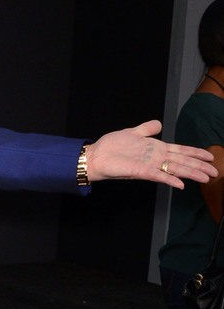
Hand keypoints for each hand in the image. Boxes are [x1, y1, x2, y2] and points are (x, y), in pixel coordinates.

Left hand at [84, 120, 216, 188]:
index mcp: (156, 149)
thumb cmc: (112, 146)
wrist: (96, 156)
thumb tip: (158, 124)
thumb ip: (147, 128)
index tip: (210, 156)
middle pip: (182, 162)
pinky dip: (169, 179)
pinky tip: (181, 184)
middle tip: (215, 172)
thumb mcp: (133, 132)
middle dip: (199, 166)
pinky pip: (158, 176)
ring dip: (191, 173)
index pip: (180, 151)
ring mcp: (149, 166)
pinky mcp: (140, 171)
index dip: (195, 153)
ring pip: (175, 169)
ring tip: (205, 178)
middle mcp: (155, 158)